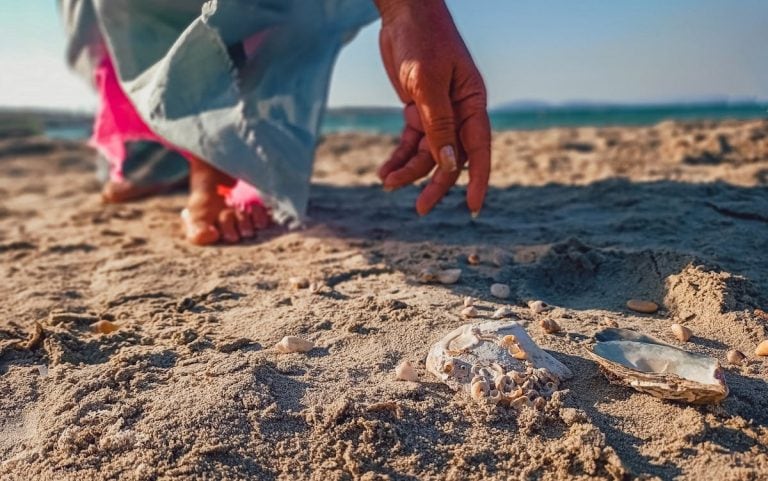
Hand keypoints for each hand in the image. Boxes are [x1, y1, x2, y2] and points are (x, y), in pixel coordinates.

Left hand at [375, 0, 490, 216]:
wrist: (403, 12)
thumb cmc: (421, 40)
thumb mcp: (427, 83)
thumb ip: (438, 125)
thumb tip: (447, 165)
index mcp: (473, 103)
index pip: (480, 149)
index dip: (478, 180)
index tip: (474, 208)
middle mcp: (460, 111)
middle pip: (451, 156)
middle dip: (435, 183)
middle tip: (420, 209)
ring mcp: (438, 111)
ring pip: (428, 152)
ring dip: (409, 169)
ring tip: (386, 182)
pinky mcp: (418, 109)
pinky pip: (412, 141)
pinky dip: (399, 155)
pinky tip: (384, 170)